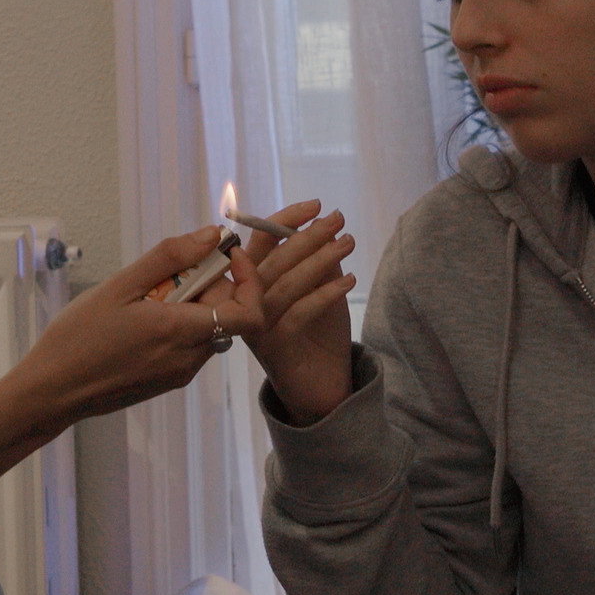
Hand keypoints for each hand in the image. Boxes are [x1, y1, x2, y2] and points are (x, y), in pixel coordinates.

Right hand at [6, 226, 267, 427]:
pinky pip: (191, 344)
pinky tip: (142, 317)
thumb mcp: (120, 286)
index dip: (248, 279)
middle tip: (167, 272)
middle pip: (228, 314)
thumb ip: (170, 258)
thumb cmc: (79, 337)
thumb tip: (212, 235)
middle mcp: (190, 357)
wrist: (53, 391)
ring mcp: (180, 373)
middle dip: (209, 284)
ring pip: (210, 329)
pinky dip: (180, 323)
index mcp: (181, 331)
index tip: (224, 255)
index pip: (248, 311)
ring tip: (148, 295)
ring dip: (193, 304)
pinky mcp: (169, 381)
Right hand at [233, 200, 356, 425]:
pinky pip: (299, 312)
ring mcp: (256, 327)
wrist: (322, 389)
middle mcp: (244, 305)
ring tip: (348, 243)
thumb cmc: (318, 335)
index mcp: (248, 285)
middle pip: (272, 261)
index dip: (284, 220)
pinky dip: (325, 293)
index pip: (258, 243)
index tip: (315, 205)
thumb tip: (324, 227)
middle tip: (337, 220)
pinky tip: (350, 281)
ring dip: (319, 260)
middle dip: (307, 235)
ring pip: (285, 285)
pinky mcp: (274, 348)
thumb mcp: (318, 292)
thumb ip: (314, 263)